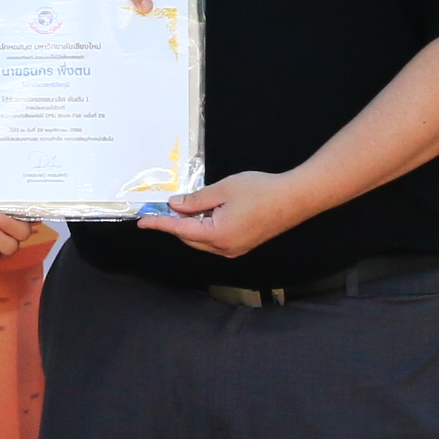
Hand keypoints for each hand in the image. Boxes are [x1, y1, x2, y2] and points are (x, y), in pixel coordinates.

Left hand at [135, 170, 312, 258]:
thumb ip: (196, 199)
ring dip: (192, 225)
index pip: (179, 230)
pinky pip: (215, 240)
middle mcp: (225, 248)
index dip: (160, 223)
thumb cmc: (262, 191)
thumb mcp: (223, 189)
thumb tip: (176, 205)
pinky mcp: (243, 245)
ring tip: (188, 205)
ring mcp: (235, 249)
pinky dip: (205, 228)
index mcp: (217, 235)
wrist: (294, 198)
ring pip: (202, 240)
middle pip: (190, 237)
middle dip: (176, 223)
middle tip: (167, 205)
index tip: (143, 222)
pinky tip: (207, 212)